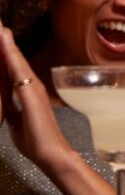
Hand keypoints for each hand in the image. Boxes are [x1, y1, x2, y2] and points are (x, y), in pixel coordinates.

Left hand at [0, 21, 71, 167]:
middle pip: (13, 57)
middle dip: (3, 40)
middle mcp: (31, 84)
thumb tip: (7, 104)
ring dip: (5, 41)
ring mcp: (32, 87)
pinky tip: (4, 41)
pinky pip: (18, 68)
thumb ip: (13, 108)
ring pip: (15, 58)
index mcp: (26, 91)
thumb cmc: (36, 140)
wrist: (50, 154)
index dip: (3, 50)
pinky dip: (11, 53)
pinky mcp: (31, 92)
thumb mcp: (17, 121)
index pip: (11, 66)